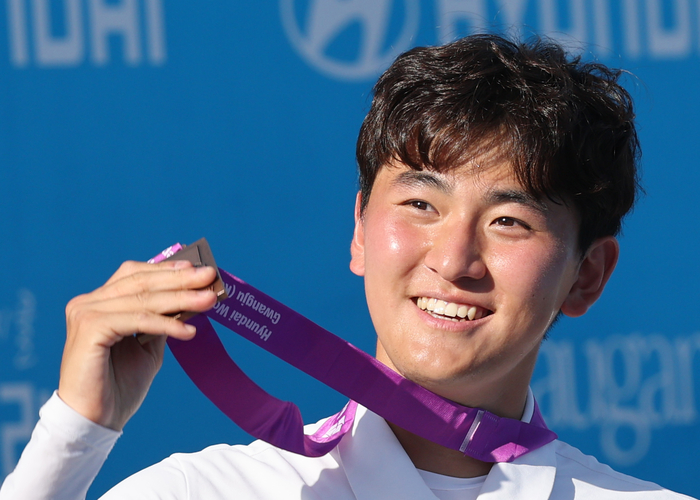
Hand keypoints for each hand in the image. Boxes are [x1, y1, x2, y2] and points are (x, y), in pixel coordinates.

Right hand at [57, 259, 217, 430]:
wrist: (96, 421)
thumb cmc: (119, 385)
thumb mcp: (148, 346)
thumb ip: (163, 320)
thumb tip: (193, 299)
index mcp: (99, 302)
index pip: (136, 275)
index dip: (168, 270)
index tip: (198, 268)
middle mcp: (88, 303)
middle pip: (142, 282)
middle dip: (181, 280)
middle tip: (211, 276)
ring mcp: (85, 313)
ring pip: (143, 299)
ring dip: (181, 299)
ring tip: (209, 300)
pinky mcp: (90, 329)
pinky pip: (138, 320)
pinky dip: (167, 324)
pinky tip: (190, 332)